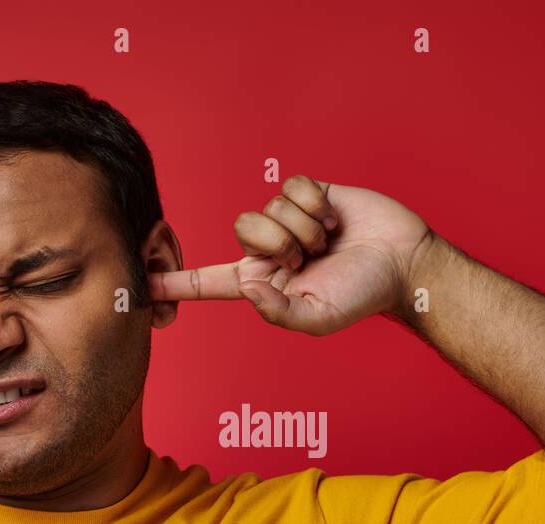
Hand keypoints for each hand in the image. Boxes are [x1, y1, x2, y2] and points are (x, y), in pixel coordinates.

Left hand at [148, 175, 434, 335]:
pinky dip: (317, 203)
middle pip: (243, 230)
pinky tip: (337, 218)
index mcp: (262, 284)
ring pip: (270, 206)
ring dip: (305, 225)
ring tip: (330, 241)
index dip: (175, 282)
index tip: (141, 284)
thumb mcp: (319, 318)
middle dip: (282, 242)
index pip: (208, 283)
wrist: (403, 262)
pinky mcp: (308, 193)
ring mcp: (287, 219)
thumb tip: (249, 289)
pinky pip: (292, 186)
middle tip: (312, 257)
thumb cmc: (364, 295)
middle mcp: (268, 250)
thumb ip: (279, 313)